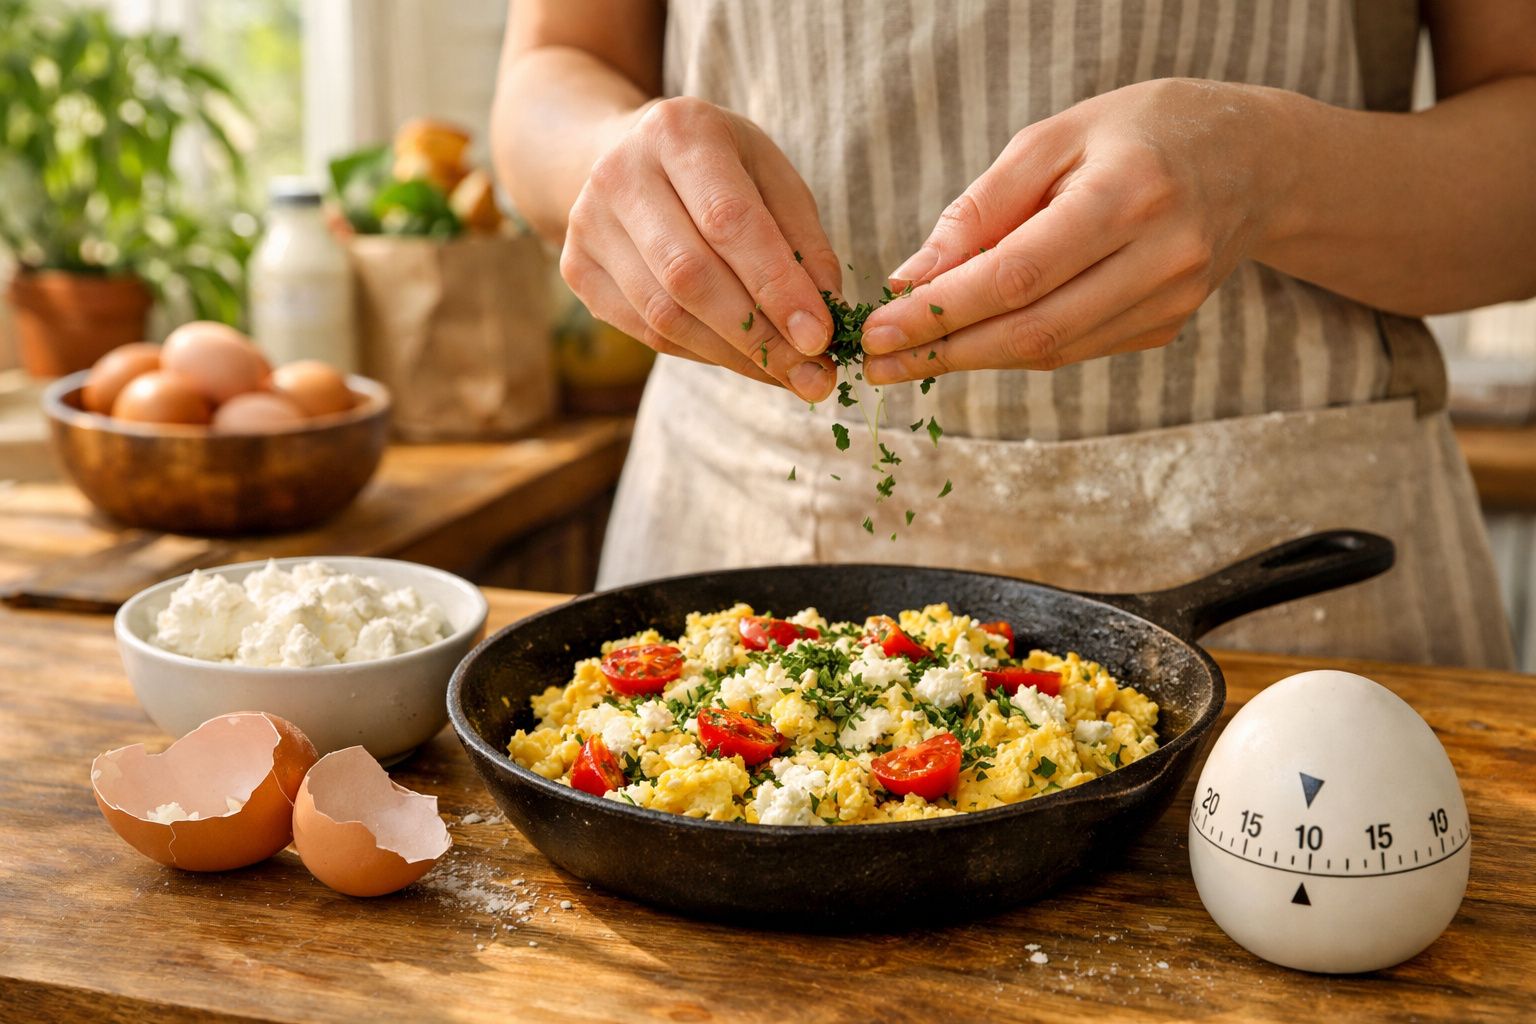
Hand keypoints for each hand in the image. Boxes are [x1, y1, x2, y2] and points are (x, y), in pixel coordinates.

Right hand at [559, 96, 841, 400]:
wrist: (624, 154)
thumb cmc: (716, 167)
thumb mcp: (769, 174)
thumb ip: (802, 239)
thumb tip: (829, 313)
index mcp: (678, 133)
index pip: (728, 221)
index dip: (776, 286)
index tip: (821, 337)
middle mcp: (620, 174)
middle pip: (689, 275)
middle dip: (758, 336)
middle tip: (813, 376)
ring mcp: (587, 224)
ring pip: (664, 314)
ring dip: (734, 356)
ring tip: (787, 374)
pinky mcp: (576, 268)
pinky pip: (645, 331)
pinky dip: (703, 354)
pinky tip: (742, 359)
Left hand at [859, 80, 1292, 383]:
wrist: (1249, 160)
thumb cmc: (1137, 134)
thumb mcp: (1054, 139)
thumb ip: (981, 209)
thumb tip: (913, 278)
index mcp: (1128, 195)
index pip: (1017, 275)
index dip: (942, 311)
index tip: (878, 330)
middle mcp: (1159, 257)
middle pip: (1033, 329)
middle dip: (945, 351)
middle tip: (877, 364)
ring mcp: (1170, 302)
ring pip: (1051, 351)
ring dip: (971, 360)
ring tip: (907, 358)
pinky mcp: (1166, 327)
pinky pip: (1074, 351)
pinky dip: (1014, 349)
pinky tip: (970, 341)